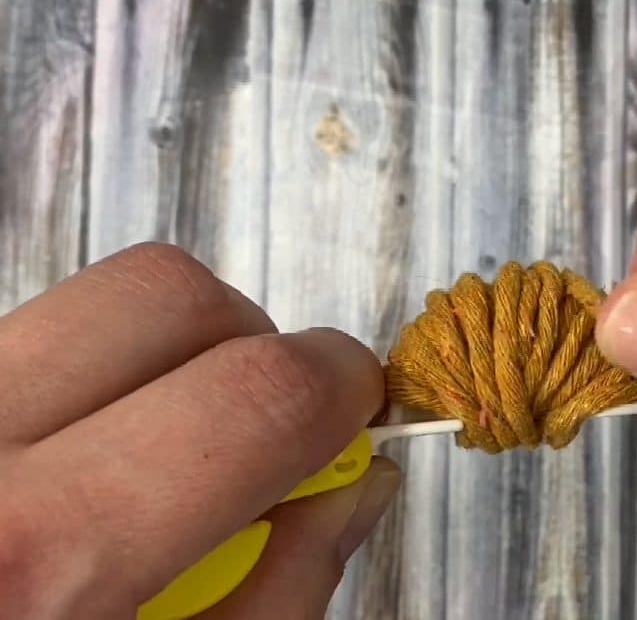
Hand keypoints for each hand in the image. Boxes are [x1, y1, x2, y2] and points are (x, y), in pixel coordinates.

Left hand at [0, 243, 398, 618]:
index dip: (340, 383)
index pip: (251, 392)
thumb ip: (283, 588)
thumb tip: (357, 479)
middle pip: (161, 294)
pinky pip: (20, 348)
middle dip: (249, 340)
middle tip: (256, 427)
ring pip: (80, 304)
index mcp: (42, 565)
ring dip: (160, 361)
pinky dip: (81, 388)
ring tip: (151, 461)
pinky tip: (70, 475)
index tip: (353, 403)